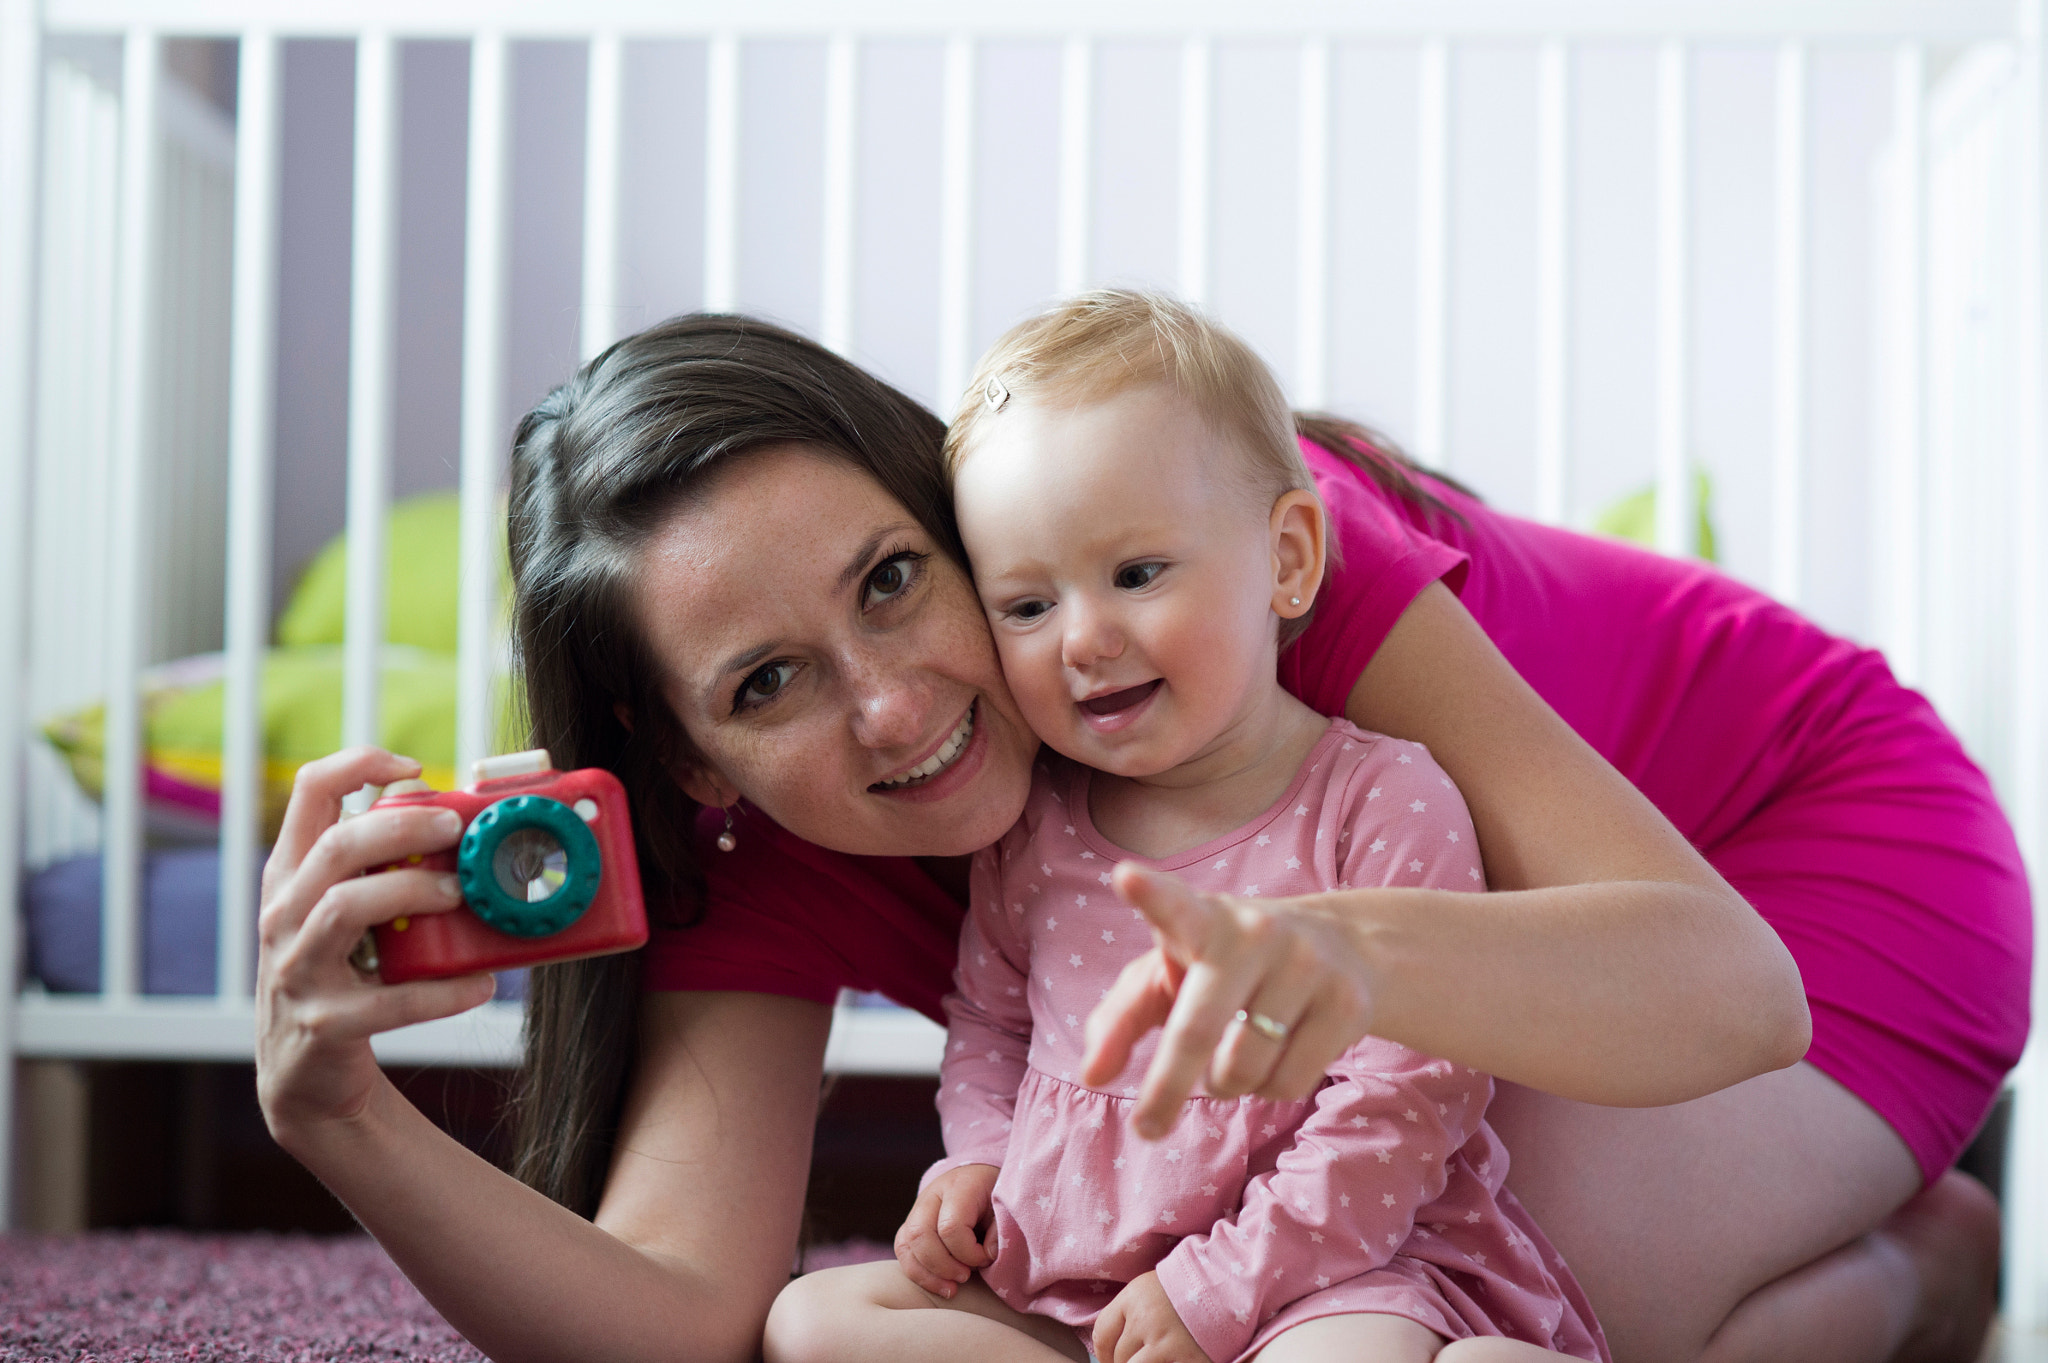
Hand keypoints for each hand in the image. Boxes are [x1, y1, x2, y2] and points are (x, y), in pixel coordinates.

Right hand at [255, 748, 495, 1149]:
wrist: (305, 1075)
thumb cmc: (341, 973)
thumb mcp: (342, 912)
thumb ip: (378, 864)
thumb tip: (454, 810)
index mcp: (289, 875)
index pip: (308, 792)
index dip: (358, 764)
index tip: (414, 766)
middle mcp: (281, 915)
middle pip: (335, 847)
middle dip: (402, 827)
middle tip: (454, 827)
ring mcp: (296, 970)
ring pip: (345, 908)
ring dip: (410, 891)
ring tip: (458, 893)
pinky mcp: (324, 1023)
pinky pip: (389, 1000)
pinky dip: (444, 991)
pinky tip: (481, 982)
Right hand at [893, 1163, 998, 1297]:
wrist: (979, 1179)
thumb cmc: (995, 1197)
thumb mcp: (1006, 1207)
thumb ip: (1000, 1231)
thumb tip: (987, 1255)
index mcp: (959, 1187)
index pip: (950, 1226)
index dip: (968, 1252)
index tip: (986, 1258)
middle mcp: (932, 1196)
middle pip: (920, 1234)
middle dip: (942, 1266)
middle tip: (965, 1277)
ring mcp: (917, 1209)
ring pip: (906, 1244)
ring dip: (927, 1275)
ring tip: (951, 1289)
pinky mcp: (910, 1225)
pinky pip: (902, 1250)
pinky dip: (917, 1273)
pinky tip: (938, 1285)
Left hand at [1082, 864, 1374, 1138]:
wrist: (1344, 947)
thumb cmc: (1228, 967)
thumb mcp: (1172, 975)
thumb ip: (1121, 1019)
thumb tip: (1092, 1075)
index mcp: (1203, 918)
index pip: (1174, 905)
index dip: (1149, 894)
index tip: (1125, 878)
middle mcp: (1255, 933)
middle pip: (1197, 1030)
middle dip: (1165, 1089)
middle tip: (1146, 1128)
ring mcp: (1307, 966)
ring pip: (1242, 1070)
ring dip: (1225, 1085)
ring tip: (1231, 1058)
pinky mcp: (1346, 1004)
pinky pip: (1287, 1084)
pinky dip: (1268, 1090)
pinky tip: (1275, 1056)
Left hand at [1092, 1271, 1210, 1362]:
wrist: (1226, 1286)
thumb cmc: (1184, 1288)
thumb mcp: (1148, 1288)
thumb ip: (1127, 1313)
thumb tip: (1110, 1346)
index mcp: (1133, 1298)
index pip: (1102, 1335)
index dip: (1103, 1354)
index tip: (1110, 1361)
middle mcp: (1146, 1321)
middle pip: (1119, 1358)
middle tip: (1135, 1361)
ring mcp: (1167, 1343)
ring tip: (1153, 1361)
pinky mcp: (1188, 1359)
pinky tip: (1172, 1361)